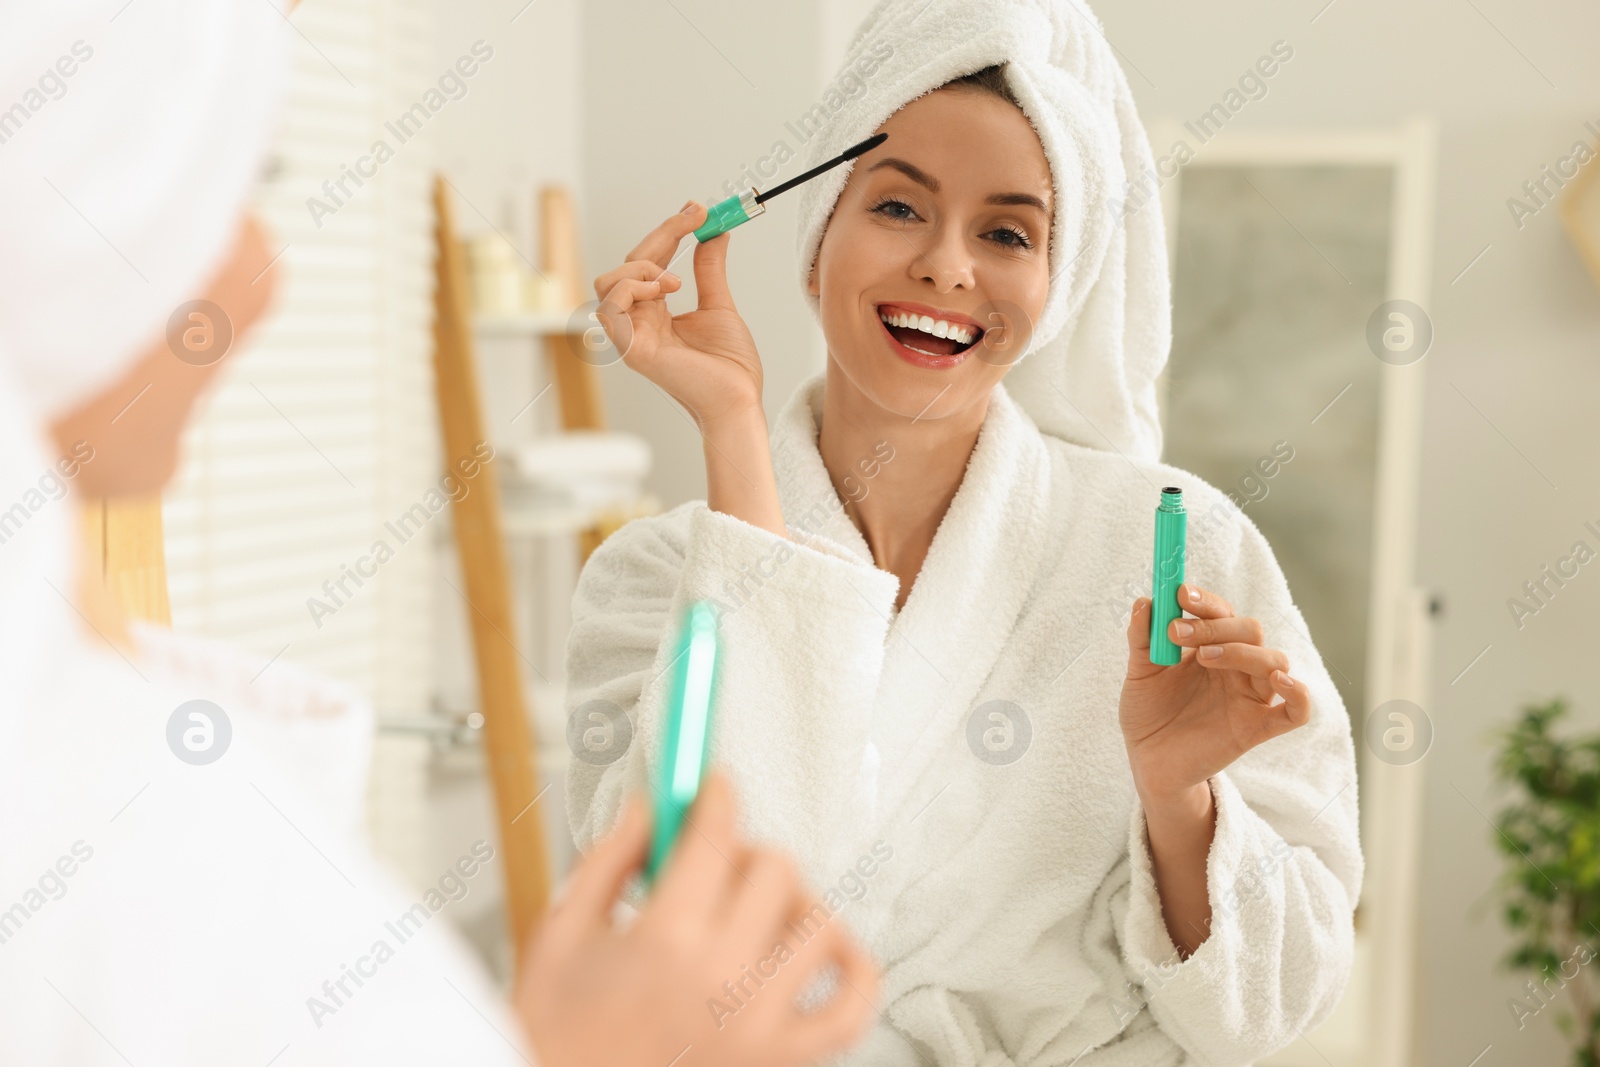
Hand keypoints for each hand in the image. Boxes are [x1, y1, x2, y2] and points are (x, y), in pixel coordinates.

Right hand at [515, 771, 879, 1066]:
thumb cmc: (559, 1034)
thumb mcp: (562, 932)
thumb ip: (609, 858)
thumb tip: (649, 807)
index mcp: (664, 941)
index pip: (715, 836)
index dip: (716, 796)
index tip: (714, 786)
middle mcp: (723, 980)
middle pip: (775, 868)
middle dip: (743, 851)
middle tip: (712, 864)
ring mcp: (760, 1023)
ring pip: (818, 922)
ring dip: (792, 902)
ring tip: (755, 910)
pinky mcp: (781, 1059)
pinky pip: (852, 1007)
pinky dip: (854, 971)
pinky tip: (822, 951)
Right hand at [592, 202, 763, 429]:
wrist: (739, 399)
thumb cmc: (730, 367)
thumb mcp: (719, 305)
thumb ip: (709, 269)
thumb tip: (715, 234)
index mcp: (655, 312)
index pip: (647, 262)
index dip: (668, 232)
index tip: (696, 210)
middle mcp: (639, 322)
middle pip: (626, 264)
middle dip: (661, 234)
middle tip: (696, 217)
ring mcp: (632, 336)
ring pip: (608, 282)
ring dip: (641, 266)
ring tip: (676, 279)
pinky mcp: (632, 349)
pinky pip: (611, 308)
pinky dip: (633, 288)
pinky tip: (664, 290)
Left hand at [1120, 583, 1309, 805]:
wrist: (1148, 762)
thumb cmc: (1148, 712)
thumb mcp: (1139, 673)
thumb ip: (1142, 639)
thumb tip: (1145, 602)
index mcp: (1210, 647)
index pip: (1221, 613)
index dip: (1205, 601)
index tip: (1180, 594)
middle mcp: (1235, 667)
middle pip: (1249, 630)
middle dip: (1216, 626)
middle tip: (1178, 633)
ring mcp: (1249, 696)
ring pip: (1274, 660)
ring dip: (1242, 651)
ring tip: (1202, 658)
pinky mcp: (1256, 728)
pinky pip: (1296, 712)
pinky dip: (1298, 693)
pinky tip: (1280, 680)